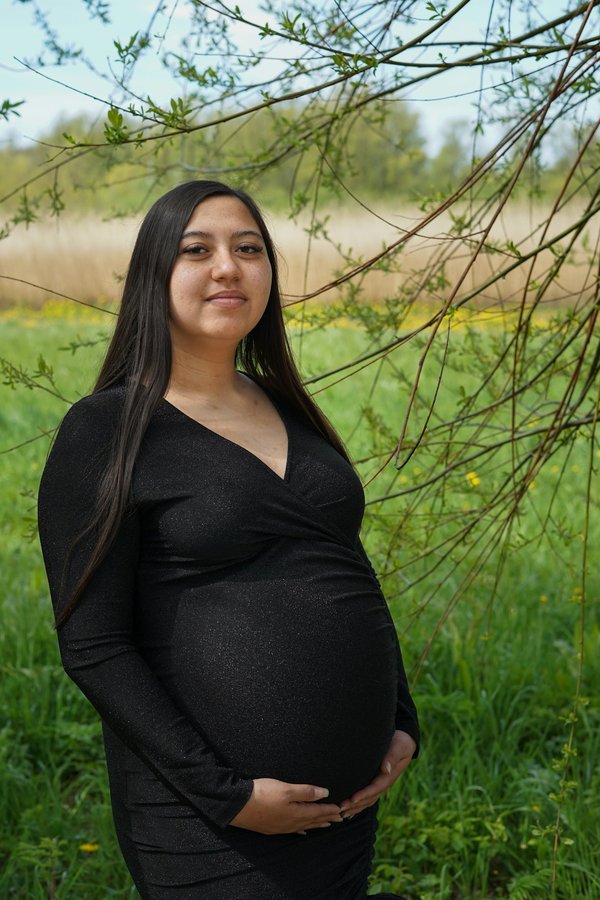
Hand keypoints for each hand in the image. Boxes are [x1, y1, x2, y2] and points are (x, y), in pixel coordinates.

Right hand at [229, 777, 343, 834]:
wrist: (239, 806)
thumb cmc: (263, 794)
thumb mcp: (286, 789)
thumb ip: (306, 792)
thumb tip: (325, 793)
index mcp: (297, 813)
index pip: (318, 811)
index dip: (330, 810)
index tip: (341, 810)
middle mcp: (291, 823)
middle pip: (313, 820)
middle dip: (327, 818)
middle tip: (340, 819)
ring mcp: (282, 827)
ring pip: (304, 826)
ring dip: (316, 824)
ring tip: (326, 825)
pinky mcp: (273, 828)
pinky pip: (293, 830)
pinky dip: (301, 829)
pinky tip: (303, 831)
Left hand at [338, 730, 416, 818]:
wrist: (405, 742)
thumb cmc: (400, 742)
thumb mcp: (399, 747)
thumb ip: (392, 757)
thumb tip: (386, 770)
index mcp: (389, 776)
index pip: (375, 788)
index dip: (364, 795)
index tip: (352, 799)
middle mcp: (384, 783)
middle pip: (369, 798)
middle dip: (355, 805)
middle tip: (340, 809)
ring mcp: (380, 784)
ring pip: (367, 800)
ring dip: (354, 807)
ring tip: (340, 812)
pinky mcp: (375, 781)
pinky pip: (366, 796)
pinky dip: (357, 804)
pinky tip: (348, 808)